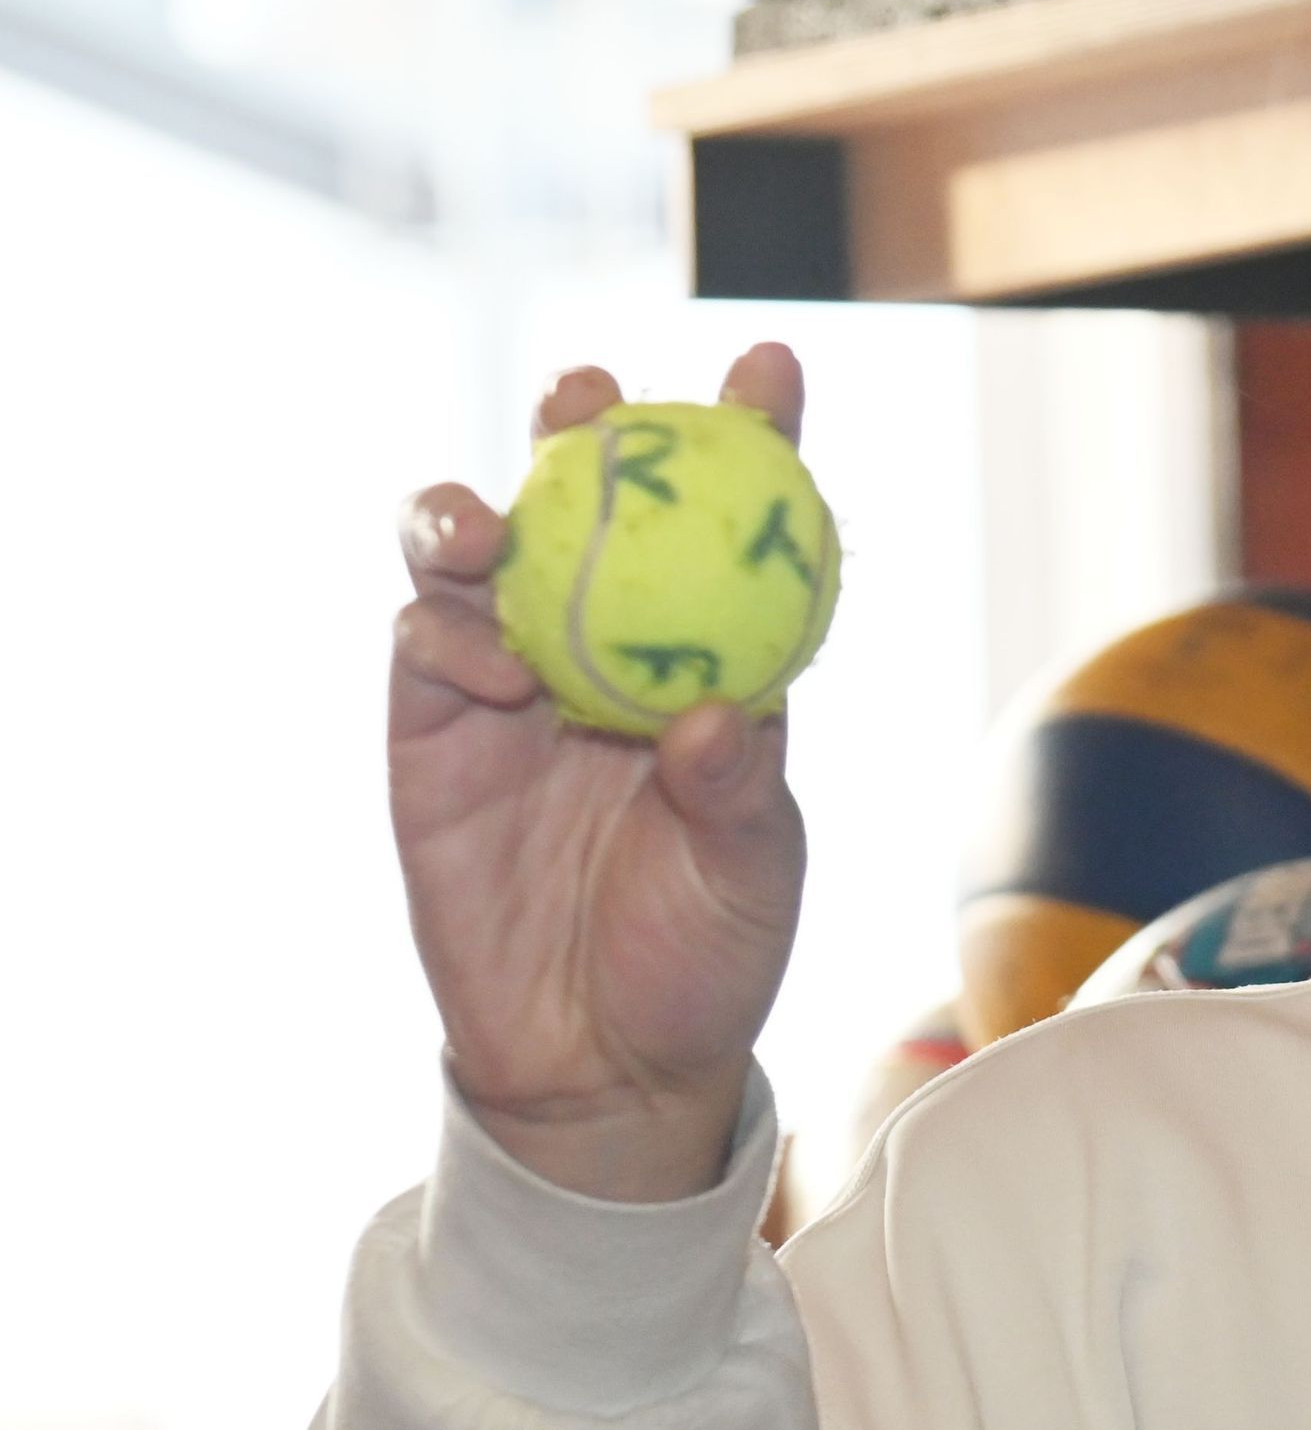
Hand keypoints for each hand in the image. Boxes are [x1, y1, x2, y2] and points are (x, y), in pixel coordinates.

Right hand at [391, 346, 810, 1201]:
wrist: (602, 1061)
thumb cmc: (706, 957)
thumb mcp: (754, 875)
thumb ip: (740, 790)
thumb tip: (718, 712)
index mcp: (709, 658)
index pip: (730, 529)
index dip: (749, 437)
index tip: (771, 368)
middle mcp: (605, 644)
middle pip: (585, 503)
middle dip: (584, 428)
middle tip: (594, 399)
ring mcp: (509, 679)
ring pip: (474, 550)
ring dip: (476, 511)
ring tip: (497, 525)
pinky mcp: (430, 732)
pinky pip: (421, 648)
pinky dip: (445, 631)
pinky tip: (489, 661)